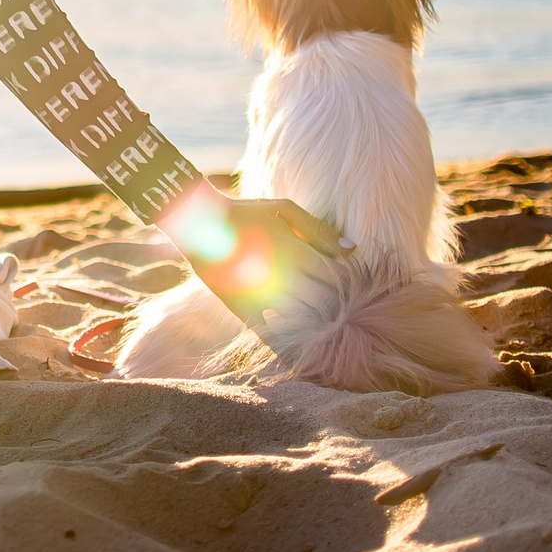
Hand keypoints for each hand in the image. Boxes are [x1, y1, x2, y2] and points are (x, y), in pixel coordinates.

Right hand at [156, 182, 349, 335]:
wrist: (199, 223)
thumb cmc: (245, 212)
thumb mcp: (283, 209)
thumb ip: (318, 229)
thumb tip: (353, 249)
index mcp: (295, 252)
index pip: (336, 277)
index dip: (346, 281)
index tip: (345, 281)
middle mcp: (281, 277)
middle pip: (324, 301)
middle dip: (333, 301)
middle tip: (334, 300)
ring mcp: (261, 295)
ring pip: (302, 319)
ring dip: (314, 319)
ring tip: (316, 314)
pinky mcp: (243, 308)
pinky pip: (269, 334)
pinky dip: (285, 342)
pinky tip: (295, 343)